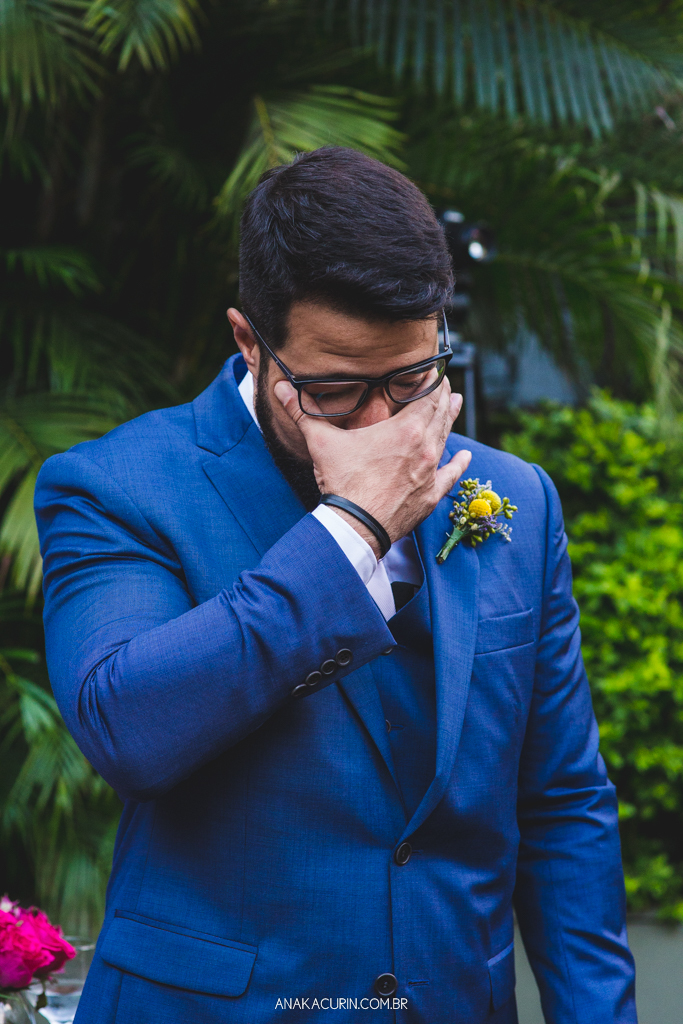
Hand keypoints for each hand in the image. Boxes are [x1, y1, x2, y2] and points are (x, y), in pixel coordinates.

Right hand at [274, 378, 471, 557]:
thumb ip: (302, 413)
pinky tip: (466, 457)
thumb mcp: (321, 442)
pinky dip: (459, 464)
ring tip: (457, 404)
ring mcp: (430, 473)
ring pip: (447, 439)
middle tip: (446, 384)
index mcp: (405, 429)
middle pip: (441, 414)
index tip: (434, 370)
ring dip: (451, 420)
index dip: (433, 381)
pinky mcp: (430, 496)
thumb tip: (279, 389)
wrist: (356, 526)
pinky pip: (450, 476)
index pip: (428, 396)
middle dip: (444, 396)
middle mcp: (425, 448)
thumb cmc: (342, 483)